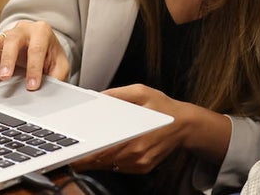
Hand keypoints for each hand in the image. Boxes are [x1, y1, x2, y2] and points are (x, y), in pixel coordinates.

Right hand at [0, 21, 69, 89]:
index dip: (34, 67)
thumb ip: (57, 75)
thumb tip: (49, 89)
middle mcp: (22, 30)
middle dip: (8, 58)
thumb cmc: (50, 56)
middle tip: (5, 77)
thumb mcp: (60, 65)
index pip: (37, 48)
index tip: (32, 86)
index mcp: (41, 32)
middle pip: (12, 39)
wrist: (43, 47)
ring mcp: (6, 35)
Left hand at [72, 85, 192, 173]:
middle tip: (74, 155)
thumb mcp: (141, 92)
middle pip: (104, 162)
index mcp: (135, 138)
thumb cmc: (164, 109)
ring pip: (111, 166)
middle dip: (88, 159)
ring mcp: (140, 163)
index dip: (86, 157)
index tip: (74, 156)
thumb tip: (98, 97)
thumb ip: (117, 94)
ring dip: (98, 160)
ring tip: (89, 151)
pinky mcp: (143, 168)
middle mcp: (137, 154)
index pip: (104, 152)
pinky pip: (121, 168)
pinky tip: (109, 151)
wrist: (185, 125)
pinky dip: (111, 161)